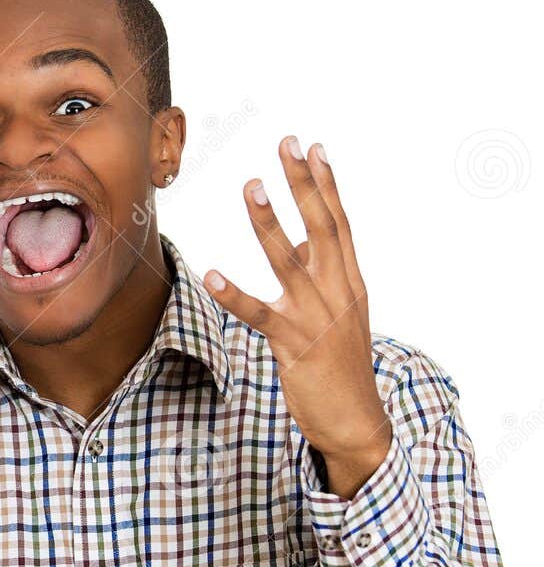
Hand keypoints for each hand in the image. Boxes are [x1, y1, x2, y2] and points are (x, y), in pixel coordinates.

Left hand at [203, 136, 392, 499]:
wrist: (356, 422)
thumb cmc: (340, 364)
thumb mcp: (339, 312)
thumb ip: (322, 273)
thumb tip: (303, 238)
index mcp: (349, 281)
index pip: (339, 223)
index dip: (326, 184)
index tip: (312, 147)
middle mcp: (338, 292)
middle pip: (321, 227)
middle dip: (303, 184)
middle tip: (286, 144)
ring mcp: (317, 318)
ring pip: (290, 261)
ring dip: (270, 222)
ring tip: (252, 186)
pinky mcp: (293, 345)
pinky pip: (259, 314)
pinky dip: (234, 293)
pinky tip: (210, 273)